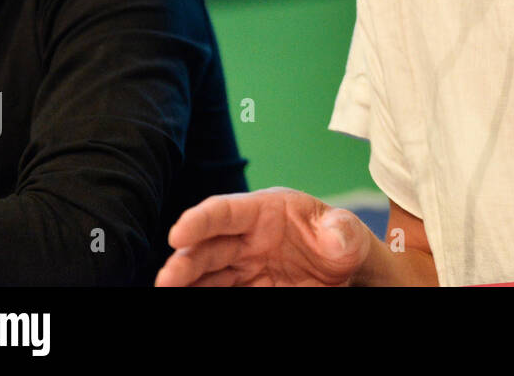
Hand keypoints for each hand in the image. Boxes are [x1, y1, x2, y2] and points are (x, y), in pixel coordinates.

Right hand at [155, 187, 371, 285]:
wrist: (346, 272)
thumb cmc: (340, 240)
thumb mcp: (347, 231)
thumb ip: (342, 229)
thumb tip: (335, 235)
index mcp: (264, 211)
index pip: (226, 211)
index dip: (200, 219)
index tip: (178, 233)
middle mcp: (245, 239)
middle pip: (207, 248)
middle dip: (184, 262)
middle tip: (166, 279)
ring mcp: (243, 267)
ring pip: (205, 275)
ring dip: (186, 283)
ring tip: (167, 292)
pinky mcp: (246, 289)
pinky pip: (220, 294)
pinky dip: (202, 297)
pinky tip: (189, 302)